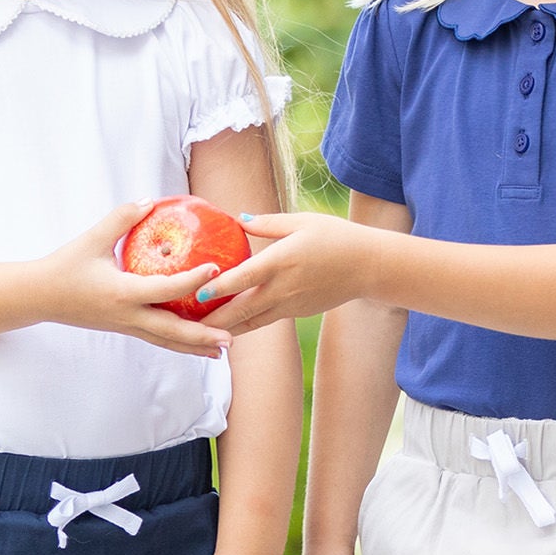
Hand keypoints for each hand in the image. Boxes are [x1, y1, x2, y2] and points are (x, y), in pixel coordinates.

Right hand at [39, 199, 233, 358]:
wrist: (40, 296)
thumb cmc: (65, 265)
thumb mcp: (92, 238)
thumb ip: (122, 218)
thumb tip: (150, 200)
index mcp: (122, 293)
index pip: (165, 289)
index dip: (192, 280)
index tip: (216, 270)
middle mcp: (127, 315)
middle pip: (171, 331)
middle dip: (202, 336)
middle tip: (230, 338)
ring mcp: (126, 326)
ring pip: (166, 341)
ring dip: (194, 346)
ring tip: (221, 349)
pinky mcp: (124, 328)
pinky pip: (156, 338)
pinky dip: (177, 342)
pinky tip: (195, 343)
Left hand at [196, 212, 381, 332]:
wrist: (369, 266)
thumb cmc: (336, 237)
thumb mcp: (301, 222)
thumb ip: (268, 224)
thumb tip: (239, 220)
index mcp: (282, 261)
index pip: (245, 278)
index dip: (219, 288)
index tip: (197, 294)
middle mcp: (284, 288)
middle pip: (242, 310)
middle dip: (213, 321)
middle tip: (186, 328)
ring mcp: (291, 304)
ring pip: (252, 322)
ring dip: (226, 329)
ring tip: (200, 335)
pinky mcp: (297, 313)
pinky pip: (266, 320)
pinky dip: (246, 326)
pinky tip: (228, 328)